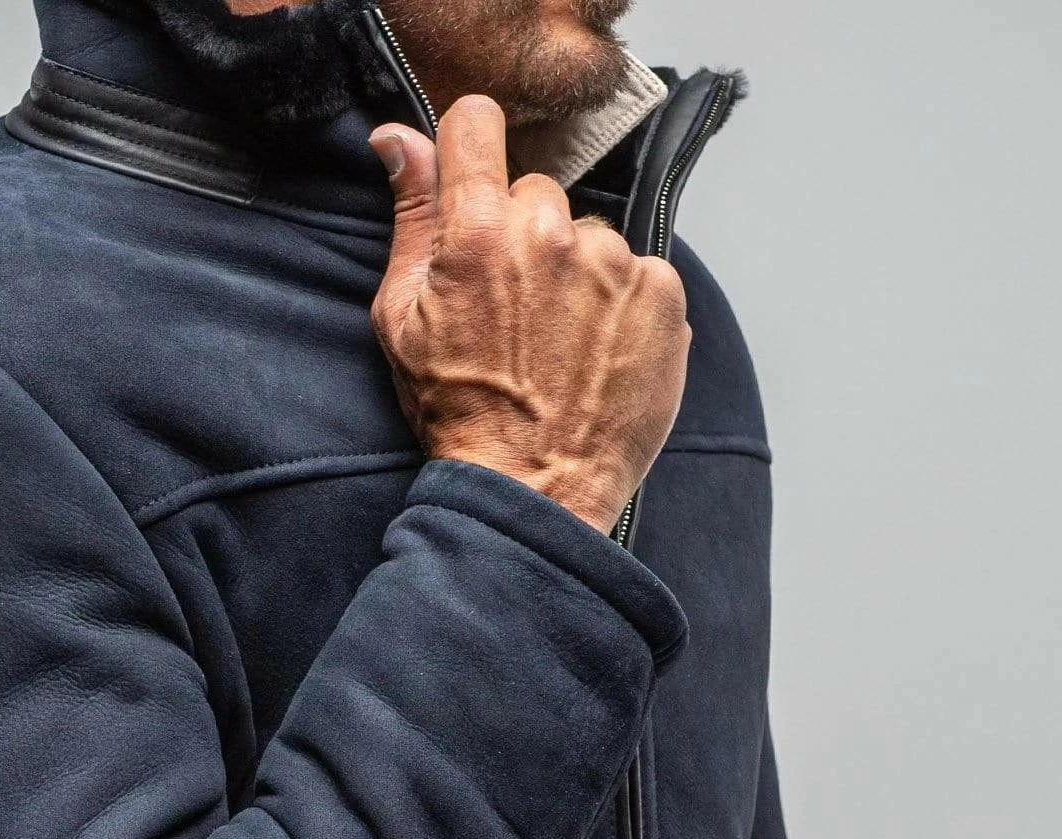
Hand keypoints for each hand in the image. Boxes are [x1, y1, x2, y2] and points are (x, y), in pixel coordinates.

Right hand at [368, 97, 690, 533]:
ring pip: (592, 236)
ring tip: (564, 343)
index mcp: (477, 230)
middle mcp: (550, 234)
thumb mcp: (403, 319)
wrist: (533, 491)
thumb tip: (399, 139)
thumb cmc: (460, 414)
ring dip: (580, 273)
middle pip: (538, 194)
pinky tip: (602, 353)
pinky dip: (626, 304)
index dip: (472, 146)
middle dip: (524, 235)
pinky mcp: (662, 296)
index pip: (477, 124)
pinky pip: (642, 272)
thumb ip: (409, 219)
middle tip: (518, 309)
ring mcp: (613, 264)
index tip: (475, 176)